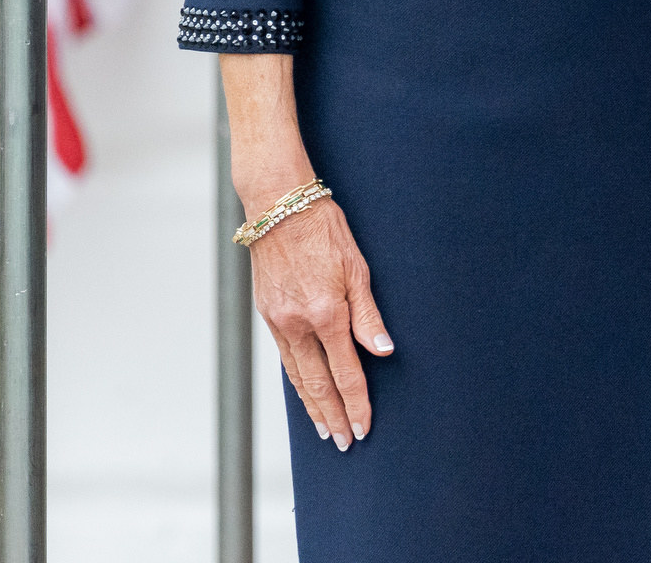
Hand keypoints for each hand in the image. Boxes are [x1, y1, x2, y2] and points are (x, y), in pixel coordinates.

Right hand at [247, 195, 392, 448]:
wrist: (278, 207)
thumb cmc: (325, 230)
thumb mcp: (358, 267)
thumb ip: (368, 314)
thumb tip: (383, 351)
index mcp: (326, 312)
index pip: (345, 371)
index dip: (357, 402)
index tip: (363, 427)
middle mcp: (298, 323)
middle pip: (318, 383)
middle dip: (332, 415)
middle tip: (342, 443)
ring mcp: (278, 321)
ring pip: (297, 375)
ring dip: (311, 405)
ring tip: (323, 428)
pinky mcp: (268, 314)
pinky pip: (284, 357)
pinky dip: (296, 380)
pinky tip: (304, 392)